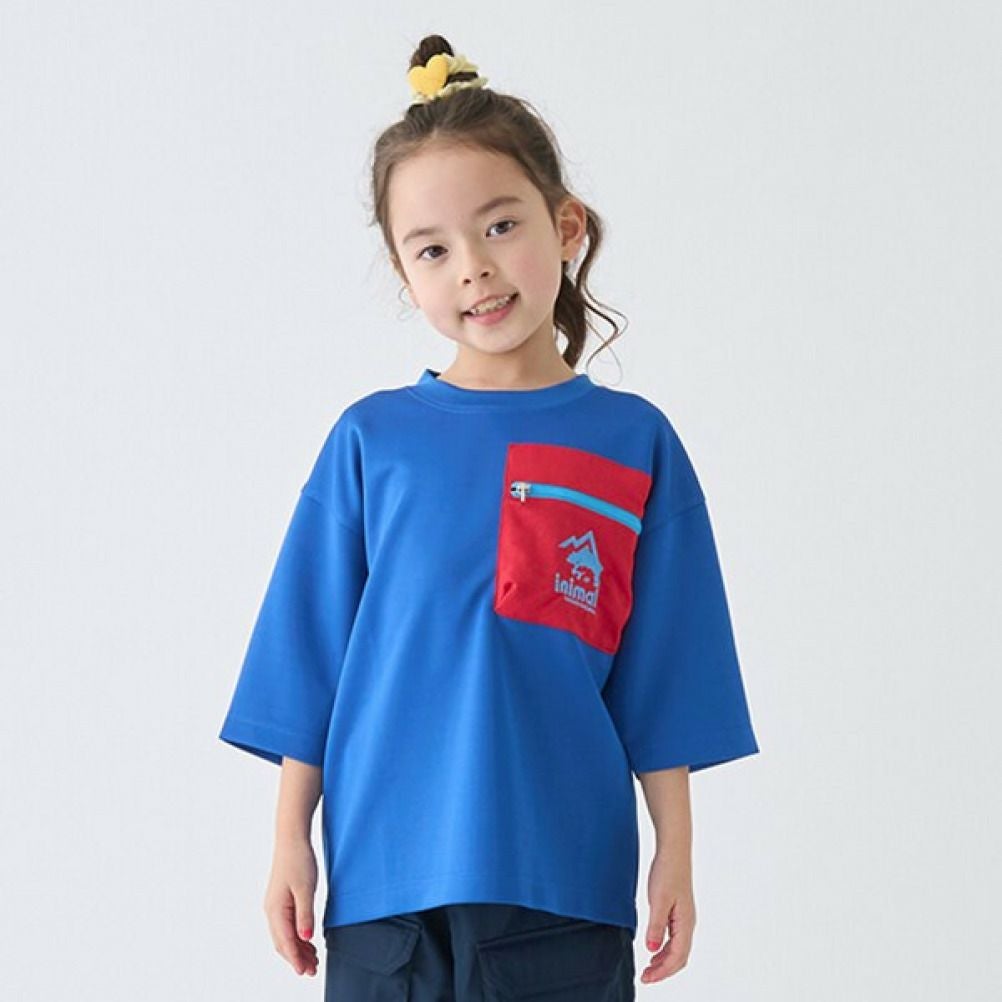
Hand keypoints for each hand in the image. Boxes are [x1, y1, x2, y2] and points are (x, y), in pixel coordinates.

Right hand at [263, 835, 319, 976]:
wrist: (292, 839)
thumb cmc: (298, 860)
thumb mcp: (305, 888)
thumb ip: (305, 915)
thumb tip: (305, 939)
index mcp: (275, 910)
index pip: (285, 942)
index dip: (295, 959)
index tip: (305, 972)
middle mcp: (272, 911)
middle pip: (283, 943)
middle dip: (297, 958)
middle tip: (313, 970)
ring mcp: (275, 906)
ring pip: (284, 936)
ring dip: (297, 949)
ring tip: (313, 960)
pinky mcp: (281, 901)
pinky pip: (287, 926)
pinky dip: (297, 937)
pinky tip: (308, 941)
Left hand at [640, 850, 694, 984]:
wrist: (673, 851)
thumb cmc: (667, 872)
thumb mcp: (658, 900)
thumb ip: (655, 926)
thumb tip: (652, 950)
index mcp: (685, 923)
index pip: (677, 957)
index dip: (662, 971)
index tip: (646, 978)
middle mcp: (688, 923)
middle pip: (680, 957)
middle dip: (663, 970)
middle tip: (645, 977)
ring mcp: (684, 918)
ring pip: (677, 948)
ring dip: (664, 961)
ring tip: (648, 968)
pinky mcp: (678, 911)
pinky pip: (674, 938)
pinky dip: (665, 948)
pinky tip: (654, 948)